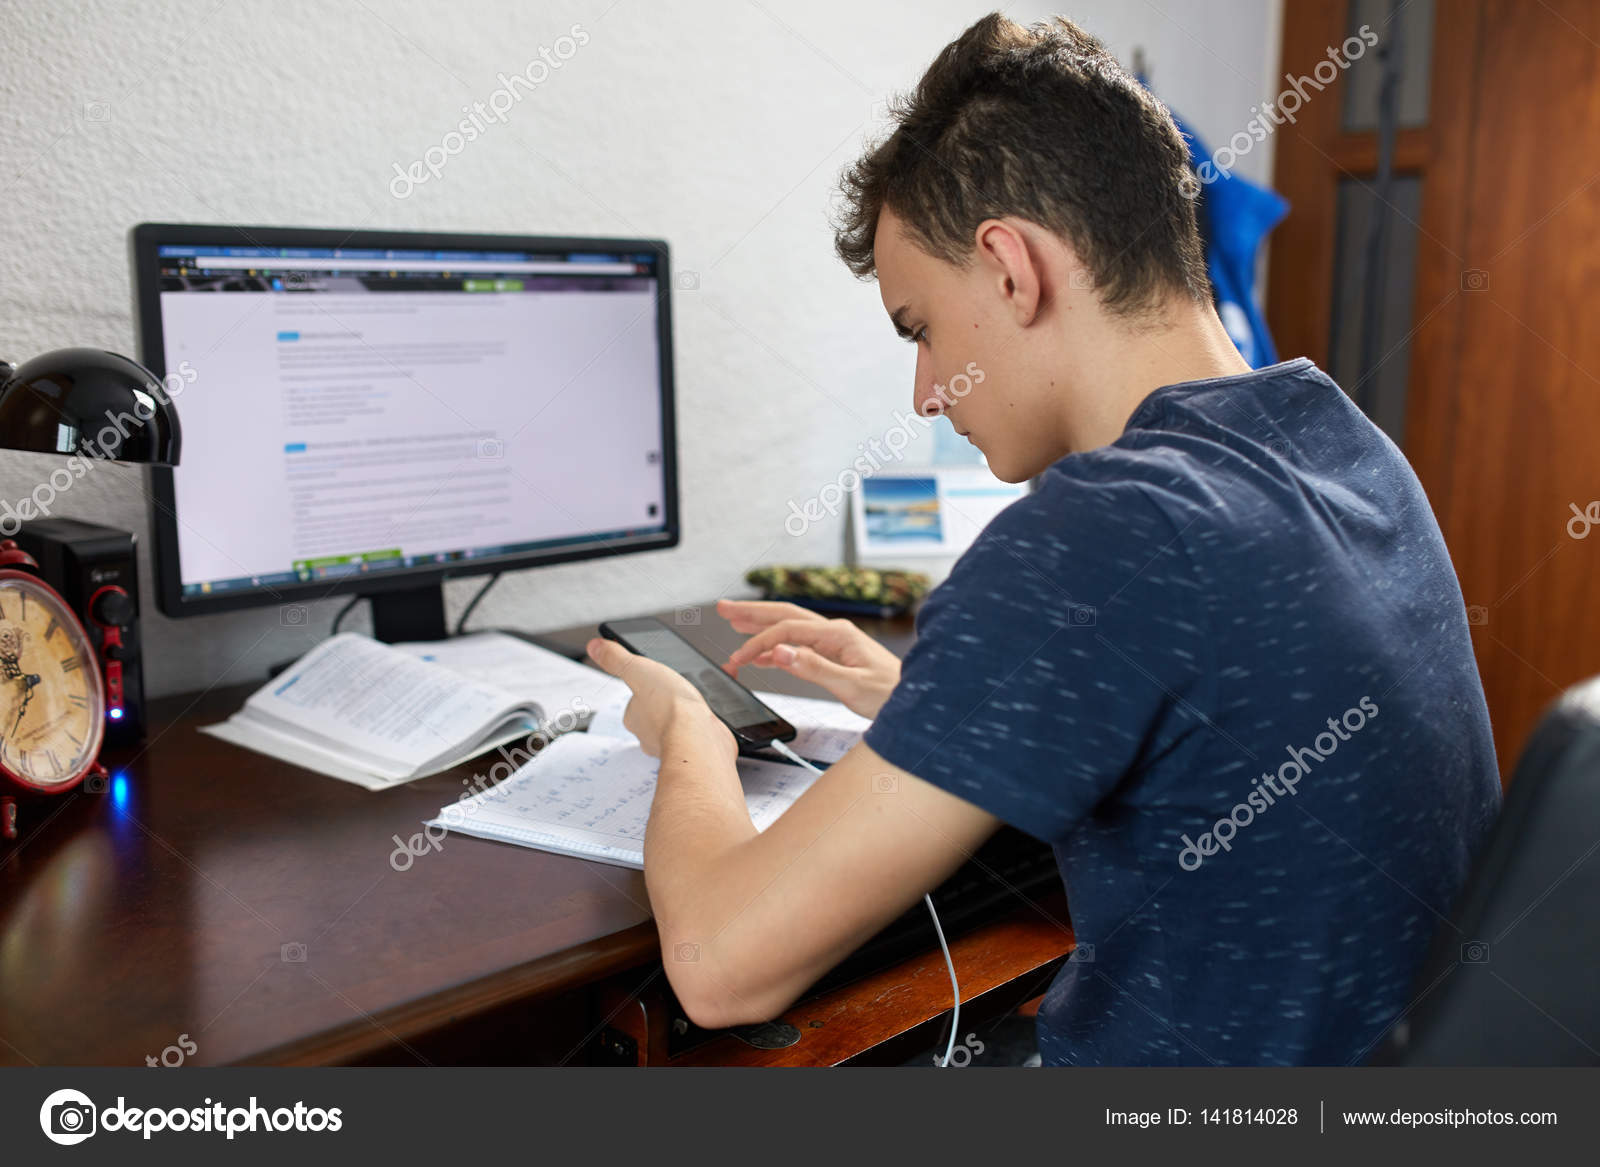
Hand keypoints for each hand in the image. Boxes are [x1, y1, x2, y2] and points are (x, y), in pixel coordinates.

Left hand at [585, 637, 736, 762]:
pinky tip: (705, 717)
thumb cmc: (670, 708)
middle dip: (667, 702)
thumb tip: (595, 647)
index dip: (647, 688)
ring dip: (684, 714)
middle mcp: (649, 735)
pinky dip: (700, 725)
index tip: (658, 680)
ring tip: (693, 702)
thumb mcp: (638, 670)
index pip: (635, 700)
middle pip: (656, 713)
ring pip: (676, 725)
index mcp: (633, 717)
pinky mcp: (694, 747)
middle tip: (678, 690)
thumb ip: (617, 659)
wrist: (700, 737)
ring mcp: (672, 743)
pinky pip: (695, 734)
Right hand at [717, 598, 900, 719]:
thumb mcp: (852, 685)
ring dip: (761, 626)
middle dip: (752, 613)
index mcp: (838, 635)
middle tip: (723, 608)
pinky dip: (776, 648)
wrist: (915, 702)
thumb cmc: (891, 695)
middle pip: (785, 615)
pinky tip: (762, 655)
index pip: (788, 630)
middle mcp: (835, 633)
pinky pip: (799, 646)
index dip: (759, 642)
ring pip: (789, 628)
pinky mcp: (834, 656)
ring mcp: (834, 643)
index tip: (738, 658)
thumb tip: (781, 652)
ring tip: (733, 622)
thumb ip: (814, 669)